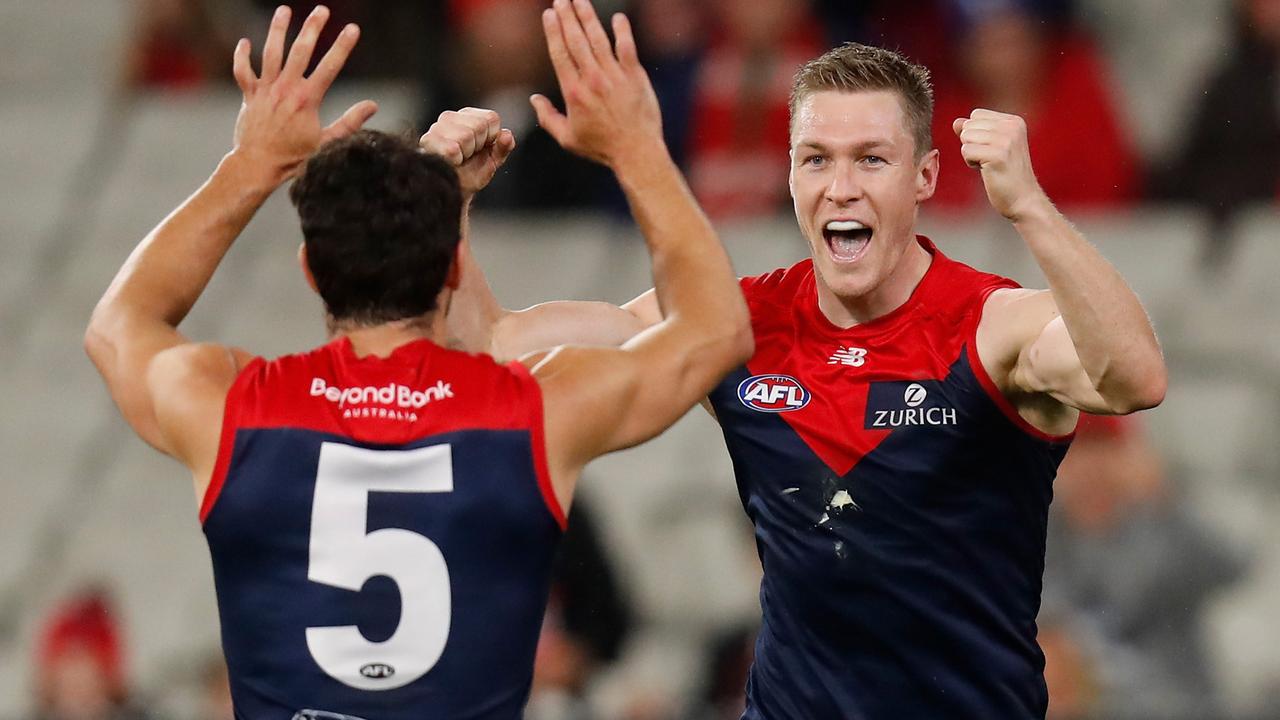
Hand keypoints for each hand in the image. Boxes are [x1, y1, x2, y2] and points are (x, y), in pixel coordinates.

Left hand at [230, 5, 377, 181]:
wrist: (258, 165)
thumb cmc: (294, 158)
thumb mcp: (328, 142)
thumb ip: (350, 122)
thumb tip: (372, 105)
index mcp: (307, 100)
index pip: (330, 67)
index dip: (343, 46)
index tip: (353, 29)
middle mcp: (286, 89)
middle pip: (300, 51)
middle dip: (312, 28)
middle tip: (322, 11)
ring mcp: (266, 90)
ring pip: (271, 53)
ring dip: (277, 30)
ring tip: (284, 11)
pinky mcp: (249, 95)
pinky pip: (243, 71)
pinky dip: (242, 56)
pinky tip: (245, 42)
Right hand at [420, 108, 515, 198]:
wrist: (451, 194)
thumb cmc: (469, 174)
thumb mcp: (492, 161)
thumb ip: (503, 147)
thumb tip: (507, 135)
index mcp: (468, 116)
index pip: (491, 118)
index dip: (491, 138)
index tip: (481, 150)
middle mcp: (449, 117)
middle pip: (480, 126)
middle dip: (478, 147)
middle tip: (467, 157)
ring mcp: (436, 128)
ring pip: (465, 136)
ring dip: (465, 154)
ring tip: (458, 160)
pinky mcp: (427, 141)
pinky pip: (452, 149)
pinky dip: (455, 161)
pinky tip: (449, 163)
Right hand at [530, 0, 662, 168]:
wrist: (636, 151)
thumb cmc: (601, 147)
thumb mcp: (567, 138)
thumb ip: (547, 118)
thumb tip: (534, 99)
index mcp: (574, 92)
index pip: (560, 53)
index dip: (553, 31)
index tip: (548, 14)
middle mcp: (593, 79)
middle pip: (576, 40)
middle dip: (567, 17)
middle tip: (560, 0)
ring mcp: (615, 76)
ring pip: (599, 39)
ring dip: (588, 17)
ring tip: (580, 0)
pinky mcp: (635, 76)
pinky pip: (627, 47)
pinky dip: (622, 31)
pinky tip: (617, 18)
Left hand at [952, 109, 1048, 221]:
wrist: (1023, 199)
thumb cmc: (1006, 174)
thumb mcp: (991, 147)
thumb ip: (975, 132)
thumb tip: (956, 122)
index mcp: (1013, 121)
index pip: (976, 115)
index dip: (976, 134)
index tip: (992, 149)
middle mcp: (1012, 126)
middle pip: (968, 126)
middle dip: (972, 144)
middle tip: (990, 159)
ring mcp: (1006, 140)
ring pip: (965, 137)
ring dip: (971, 154)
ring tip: (989, 164)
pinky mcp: (998, 155)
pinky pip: (966, 150)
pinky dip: (971, 163)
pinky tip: (987, 170)